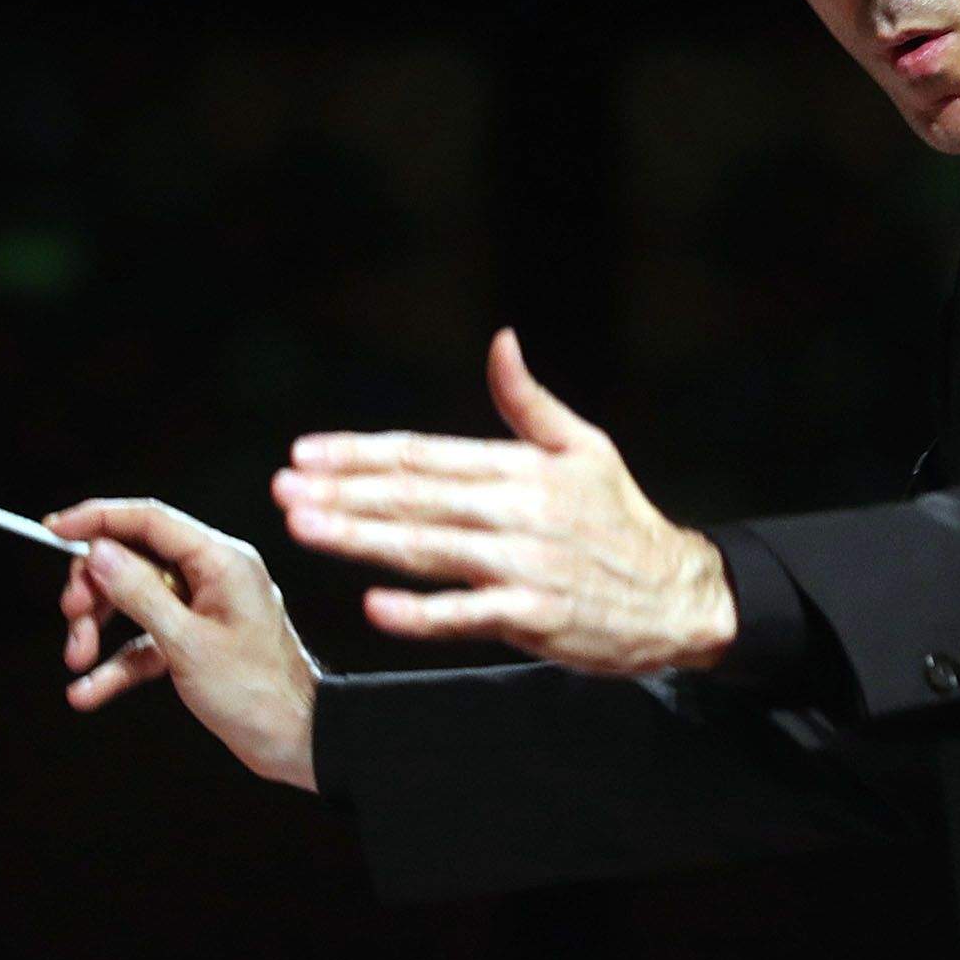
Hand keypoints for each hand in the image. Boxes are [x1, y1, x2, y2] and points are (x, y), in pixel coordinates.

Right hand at [44, 498, 321, 791]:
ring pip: (132, 600)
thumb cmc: (255, 691)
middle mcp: (212, 576)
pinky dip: (115, 664)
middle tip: (72, 616)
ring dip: (97, 627)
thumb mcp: (188, 642)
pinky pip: (143, 642)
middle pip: (134, 559)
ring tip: (76, 658)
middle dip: (94, 586)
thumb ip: (140, 594)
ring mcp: (202, 609)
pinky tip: (86, 692)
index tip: (53, 528)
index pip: (150, 520)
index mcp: (220, 560)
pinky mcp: (193, 643)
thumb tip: (98, 552)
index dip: (97, 519)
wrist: (296, 742)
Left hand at [271, 328, 736, 677]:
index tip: (304, 453)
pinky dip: (422, 613)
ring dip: (363, 539)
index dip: (361, 453)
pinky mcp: (535, 618)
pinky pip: (468, 616)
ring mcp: (526, 566)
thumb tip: (500, 341)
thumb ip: (529, 401)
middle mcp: (520, 511)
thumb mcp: (586, 447)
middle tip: (283, 490)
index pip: (427, 455)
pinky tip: (374, 605)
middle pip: (416, 499)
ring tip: (306, 528)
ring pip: (430, 549)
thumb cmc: (621, 521)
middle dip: (343, 492)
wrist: (676, 597)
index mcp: (524, 467)